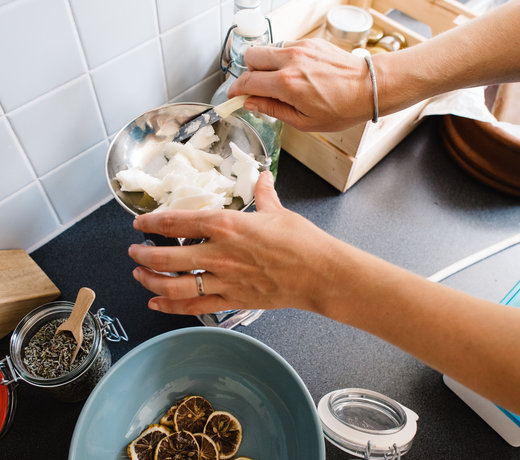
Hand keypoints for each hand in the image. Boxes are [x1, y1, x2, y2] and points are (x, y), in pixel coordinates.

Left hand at [129, 171, 343, 314]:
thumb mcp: (279, 211)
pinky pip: (195, 306)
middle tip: (134, 251)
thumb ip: (264, 193)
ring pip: (174, 285)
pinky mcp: (232, 300)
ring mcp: (223, 279)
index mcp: (227, 225)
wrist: (320, 273)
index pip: (177, 222)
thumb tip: (263, 176)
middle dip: (143, 254)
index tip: (139, 223)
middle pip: (167, 256)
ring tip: (140, 274)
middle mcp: (219, 252)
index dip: (152, 222)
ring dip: (151, 281)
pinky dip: (171, 307)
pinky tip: (156, 305)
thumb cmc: (302, 241)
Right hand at [228, 38, 374, 130]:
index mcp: (287, 84)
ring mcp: (300, 48)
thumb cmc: (342, 108)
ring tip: (279, 83)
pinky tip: (296, 74)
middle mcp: (290, 61)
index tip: (234, 96)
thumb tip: (251, 103)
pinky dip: (283, 60)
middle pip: (250, 57)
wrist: (368, 88)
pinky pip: (285, 47)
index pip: (247, 82)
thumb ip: (272, 109)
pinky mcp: (310, 42)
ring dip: (266, 65)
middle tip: (256, 89)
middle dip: (248, 73)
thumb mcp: (304, 121)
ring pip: (267, 50)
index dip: (236, 90)